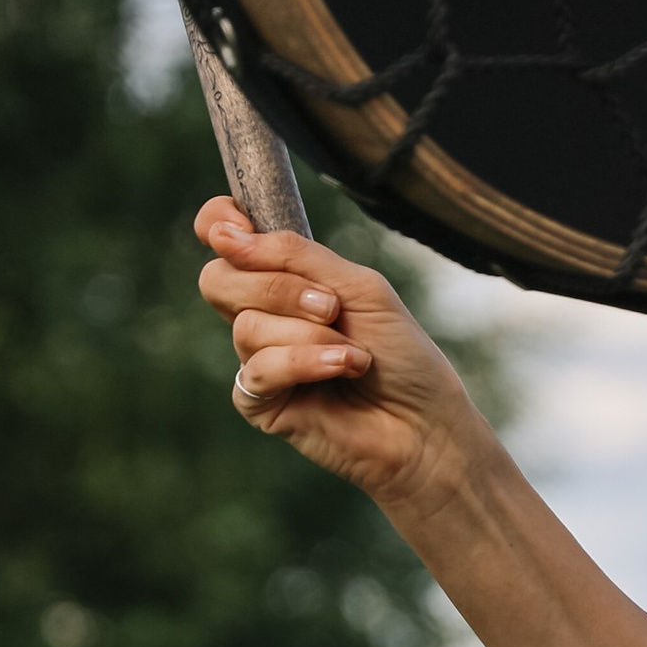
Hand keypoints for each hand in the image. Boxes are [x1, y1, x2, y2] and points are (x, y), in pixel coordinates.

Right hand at [194, 202, 491, 519]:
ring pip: (246, 326)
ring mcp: (259, 359)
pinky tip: (345, 369)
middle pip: (220, 280)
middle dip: (278, 288)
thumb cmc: (402, 354)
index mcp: (284, 279)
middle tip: (332, 307)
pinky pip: (258, 370)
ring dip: (310, 335)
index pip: (224, 238)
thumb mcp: (358, 288)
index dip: (219, 225)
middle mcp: (264, 315)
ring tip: (356, 354)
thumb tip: (226, 235)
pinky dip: (305, 363)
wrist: (427, 422)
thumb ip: (296, 255)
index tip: (235, 226)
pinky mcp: (260, 404)